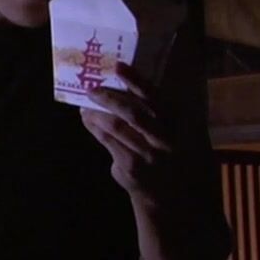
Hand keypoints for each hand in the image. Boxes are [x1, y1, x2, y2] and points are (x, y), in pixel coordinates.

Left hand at [79, 62, 174, 202]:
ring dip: (96, 113)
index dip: (135, 80)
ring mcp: (148, 155)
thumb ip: (150, 111)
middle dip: (108, 98)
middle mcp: (164, 138)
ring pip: (115, 127)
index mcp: (174, 122)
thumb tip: (119, 85)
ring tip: (85, 105)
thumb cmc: (164, 151)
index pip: (154, 97)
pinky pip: (107, 142)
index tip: (118, 66)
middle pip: (132, 113)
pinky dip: (94, 128)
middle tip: (91, 88)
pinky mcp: (131, 168)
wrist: (170, 194)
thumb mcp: (167, 129)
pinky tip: (88, 121)